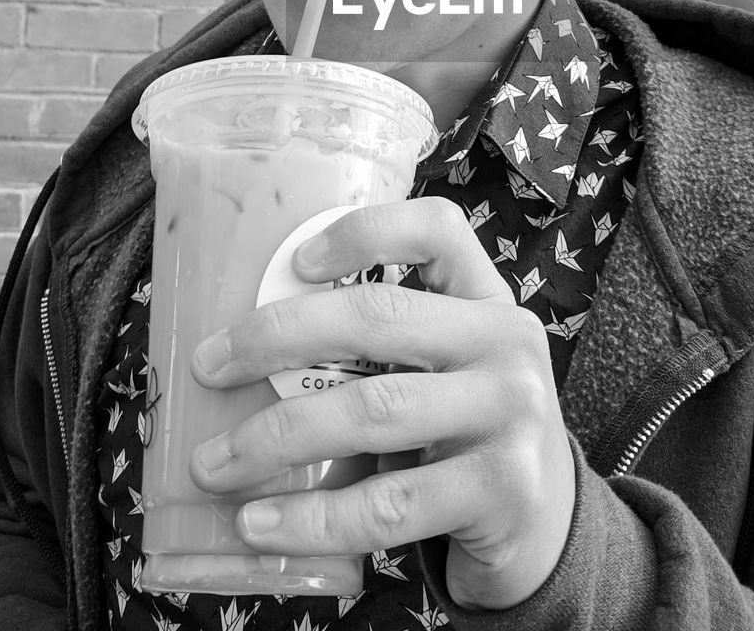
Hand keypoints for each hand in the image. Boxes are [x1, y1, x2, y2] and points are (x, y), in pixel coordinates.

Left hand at [189, 197, 576, 609]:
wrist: (544, 524)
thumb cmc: (462, 429)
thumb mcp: (446, 365)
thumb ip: (386, 343)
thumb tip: (242, 342)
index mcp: (487, 297)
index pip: (438, 228)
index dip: (363, 231)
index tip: (295, 262)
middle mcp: (507, 343)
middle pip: (378, 316)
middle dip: (277, 337)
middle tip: (209, 366)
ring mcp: (510, 416)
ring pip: (371, 412)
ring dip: (274, 439)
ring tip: (211, 464)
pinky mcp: (500, 491)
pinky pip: (387, 505)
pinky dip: (309, 518)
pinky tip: (256, 523)